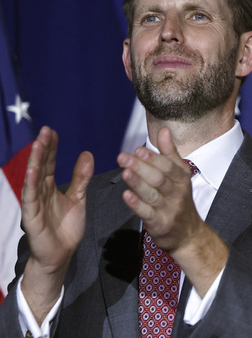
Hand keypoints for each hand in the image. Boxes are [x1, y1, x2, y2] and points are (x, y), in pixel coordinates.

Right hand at [20, 126, 93, 321]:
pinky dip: (31, 185)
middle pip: (40, 167)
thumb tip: (87, 153)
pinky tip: (33, 171)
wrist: (61, 254)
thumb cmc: (66, 227)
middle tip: (45, 130)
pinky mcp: (32, 217)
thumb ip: (81, 178)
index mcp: (49, 187)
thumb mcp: (78, 198)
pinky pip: (31, 198)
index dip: (51, 148)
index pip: (49, 163)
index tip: (52, 131)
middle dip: (42, 149)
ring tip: (38, 145)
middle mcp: (40, 192)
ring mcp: (34, 204)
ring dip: (35, 162)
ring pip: (34, 179)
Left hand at [117, 126, 200, 252]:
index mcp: (182, 179)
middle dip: (141, 167)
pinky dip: (136, 204)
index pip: (169, 166)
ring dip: (138, 183)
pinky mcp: (160, 224)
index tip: (138, 150)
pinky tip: (126, 195)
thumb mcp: (180, 176)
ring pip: (152, 194)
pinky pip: (147, 213)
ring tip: (124, 172)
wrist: (188, 234)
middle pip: (159, 178)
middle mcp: (177, 193)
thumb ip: (170, 153)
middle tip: (123, 157)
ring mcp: (169, 210)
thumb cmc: (179, 200)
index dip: (154, 158)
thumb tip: (164, 130)